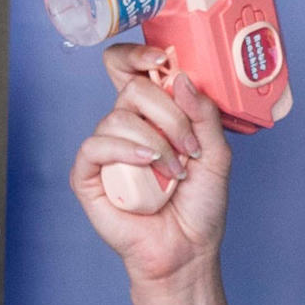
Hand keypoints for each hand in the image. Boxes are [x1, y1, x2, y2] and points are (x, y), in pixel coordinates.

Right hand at [70, 49, 235, 286]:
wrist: (187, 250)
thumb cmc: (199, 206)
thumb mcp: (216, 152)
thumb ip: (204, 113)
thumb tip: (180, 77)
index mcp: (153, 114)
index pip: (130, 68)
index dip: (139, 54)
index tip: (163, 58)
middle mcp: (127, 126)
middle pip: (132, 88)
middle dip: (169, 114)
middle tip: (190, 147)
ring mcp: (106, 150)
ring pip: (117, 117)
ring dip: (155, 141)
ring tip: (174, 171)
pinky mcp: (88, 174)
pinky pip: (95, 146)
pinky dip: (124, 150)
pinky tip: (147, 163)